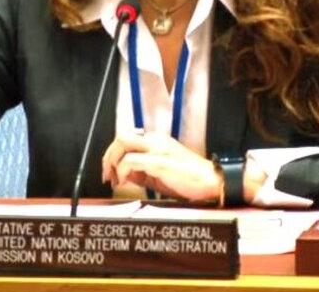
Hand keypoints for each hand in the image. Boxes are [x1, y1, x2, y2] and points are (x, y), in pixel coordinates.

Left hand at [100, 133, 221, 203]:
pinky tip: (125, 182)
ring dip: (113, 161)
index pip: (126, 139)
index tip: (111, 173)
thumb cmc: (190, 179)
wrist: (211, 182)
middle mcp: (156, 140)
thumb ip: (141, 172)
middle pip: (121, 136)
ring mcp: (157, 148)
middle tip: (107, 175)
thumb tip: (123, 175)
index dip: (113, 155)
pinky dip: (123, 171)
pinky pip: (131, 160)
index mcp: (157, 141)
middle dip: (109, 156)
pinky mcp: (159, 161)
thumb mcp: (160, 174)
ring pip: (122, 142)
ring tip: (115, 179)